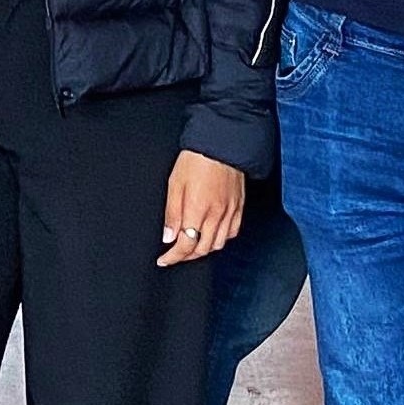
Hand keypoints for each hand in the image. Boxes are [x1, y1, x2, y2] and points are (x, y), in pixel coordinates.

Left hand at [158, 149, 244, 267]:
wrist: (221, 144)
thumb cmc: (196, 160)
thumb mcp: (175, 184)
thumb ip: (172, 213)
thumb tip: (168, 237)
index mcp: (198, 209)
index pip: (186, 245)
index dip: (173, 256)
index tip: (164, 259)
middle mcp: (216, 215)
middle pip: (203, 249)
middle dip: (186, 256)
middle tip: (174, 255)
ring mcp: (230, 212)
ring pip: (218, 244)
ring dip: (203, 250)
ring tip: (191, 247)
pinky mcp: (239, 208)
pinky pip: (232, 233)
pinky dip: (220, 240)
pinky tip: (211, 236)